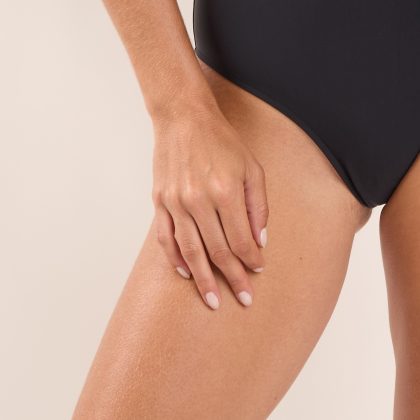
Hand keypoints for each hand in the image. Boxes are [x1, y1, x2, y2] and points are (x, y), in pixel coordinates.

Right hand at [150, 93, 268, 310]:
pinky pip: (166, 238)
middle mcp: (199, 200)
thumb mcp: (251, 167)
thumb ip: (258, 206)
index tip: (258, 273)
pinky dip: (176, 259)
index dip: (251, 261)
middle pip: (217, 251)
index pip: (240, 239)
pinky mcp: (159, 201)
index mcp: (225, 191)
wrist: (183, 118)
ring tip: (213, 301)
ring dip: (203, 280)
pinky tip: (186, 274)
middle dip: (233, 278)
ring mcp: (176, 202)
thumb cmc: (222, 141)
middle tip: (243, 300)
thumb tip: (259, 242)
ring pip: (191, 252)